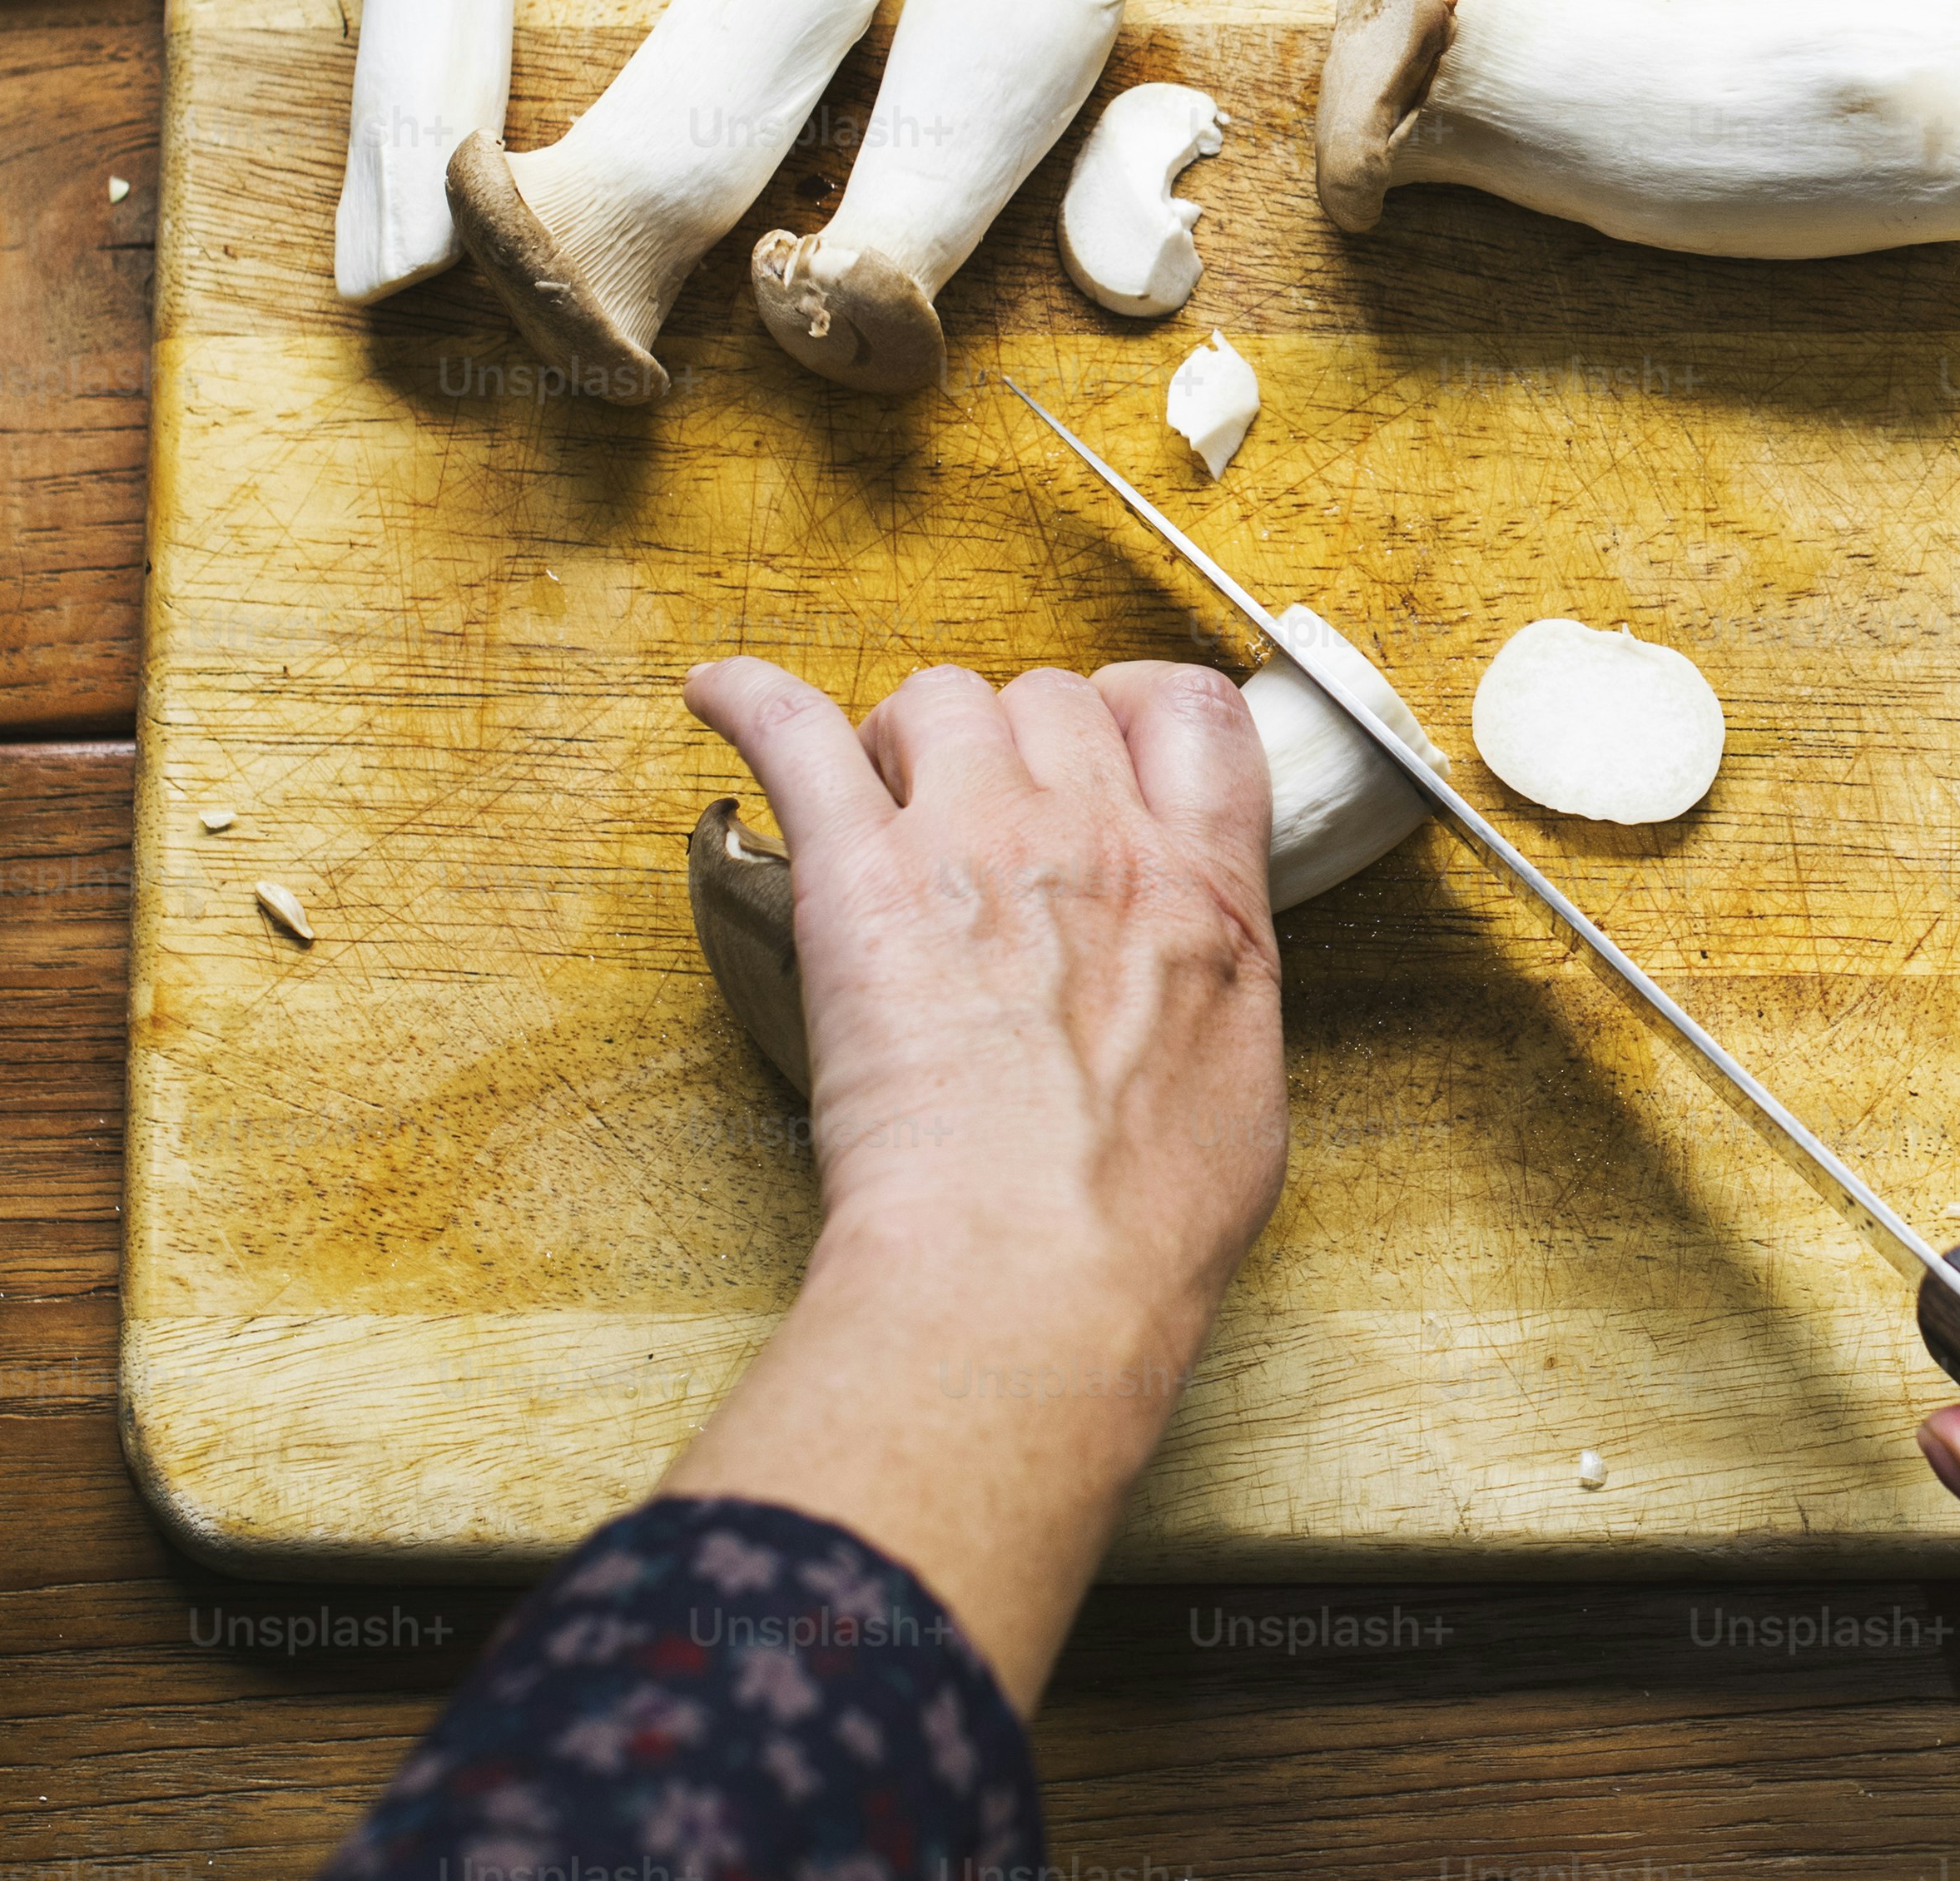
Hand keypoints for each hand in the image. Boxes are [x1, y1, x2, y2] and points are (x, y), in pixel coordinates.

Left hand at [653, 658, 1284, 1704]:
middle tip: (976, 806)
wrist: (1036, 1264)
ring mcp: (971, 844)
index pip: (1193, 716)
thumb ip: (1218, 995)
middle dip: (1014, 739)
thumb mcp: (1241, 1089)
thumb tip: (1192, 989)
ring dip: (910, 736)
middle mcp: (1091, 837)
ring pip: (940, 700)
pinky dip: (750, 700)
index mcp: (1201, 889)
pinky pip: (796, 733)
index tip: (1106, 739)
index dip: (1141, 712)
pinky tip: (718, 694)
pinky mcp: (855, 878)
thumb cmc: (1139, 1220)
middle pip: (1052, 699)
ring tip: (880, 796)